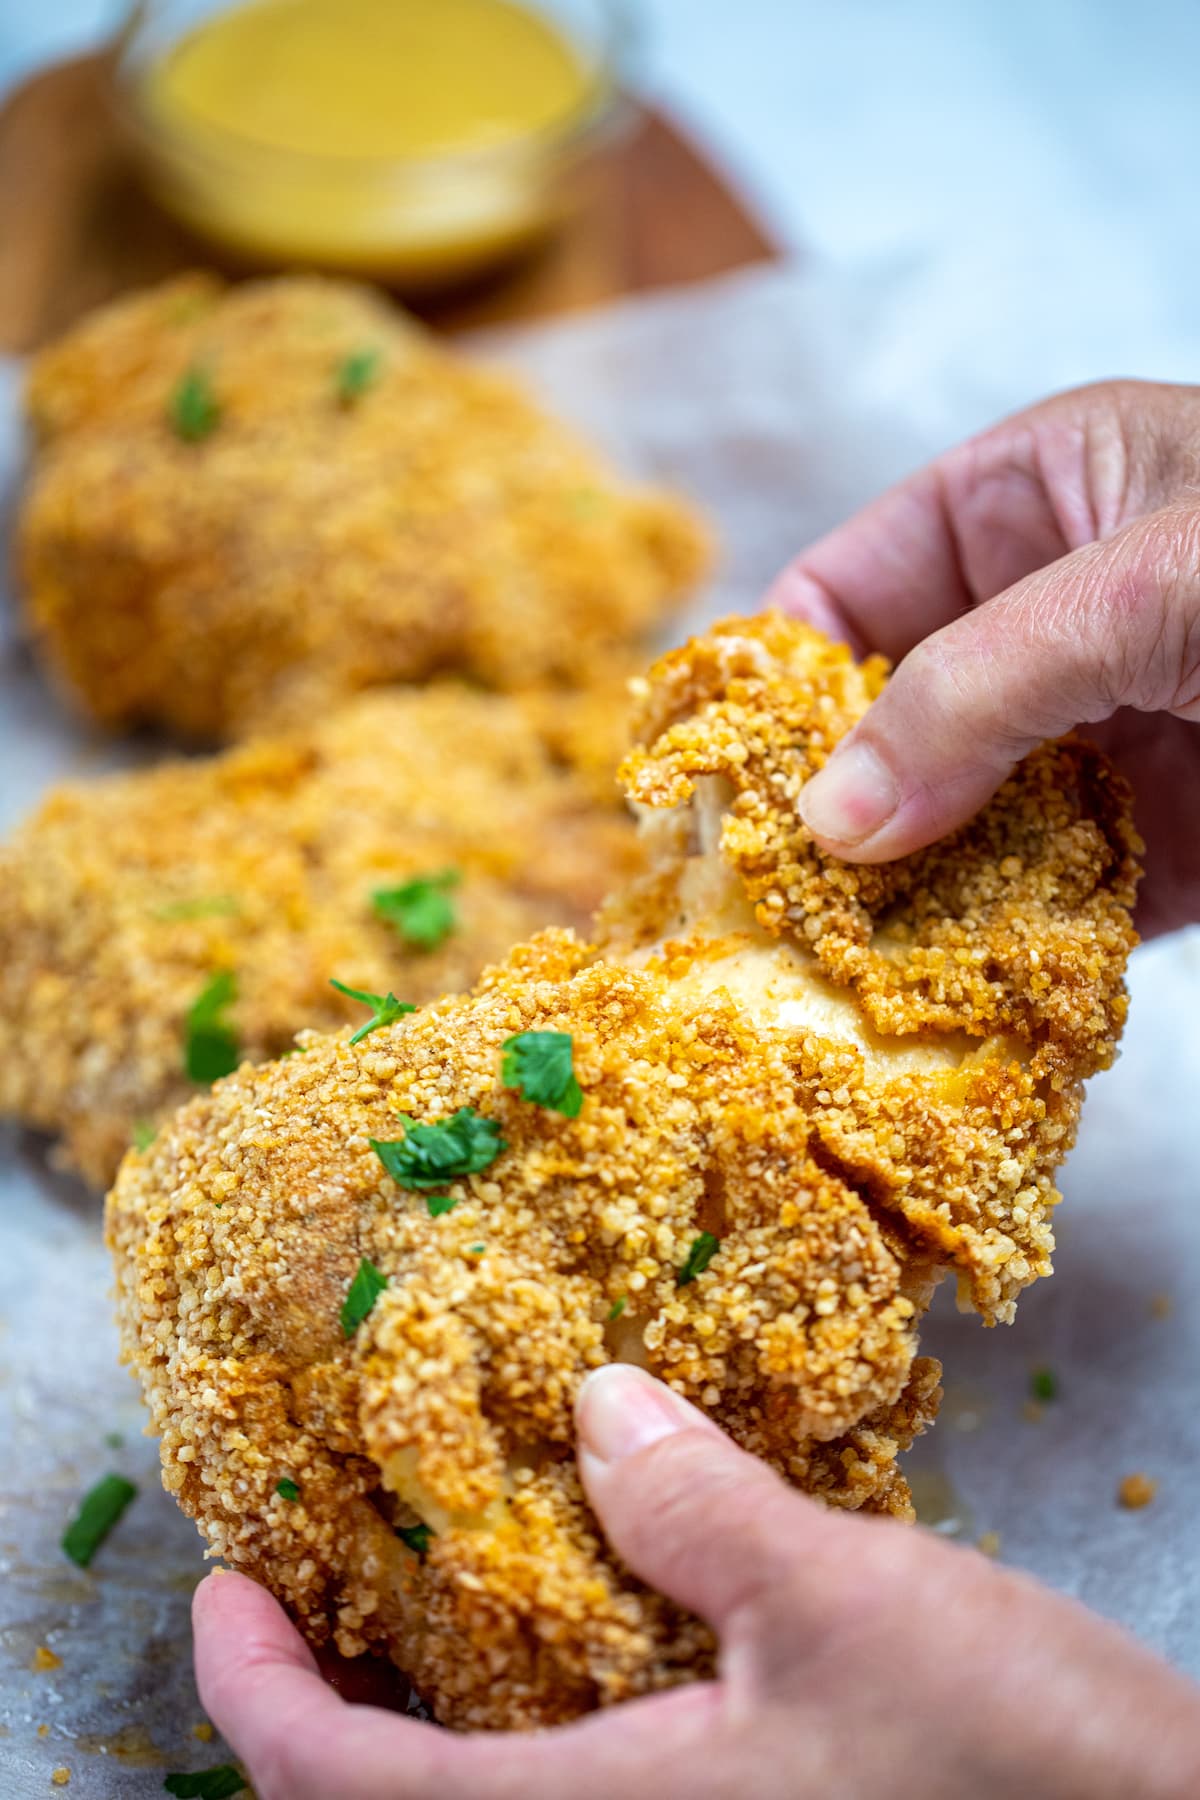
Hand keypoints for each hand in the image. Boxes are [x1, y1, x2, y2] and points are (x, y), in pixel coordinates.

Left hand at [193, 1364, 1199, 1799]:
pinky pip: (568, 1783)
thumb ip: (697, 1509)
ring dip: (413, 1712)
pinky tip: (565, 1615)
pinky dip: (519, 1712)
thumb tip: (596, 1408)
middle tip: (304, 1574)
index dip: (254, 1694)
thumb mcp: (844, 1609)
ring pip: (483, 1799)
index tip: (217, 1592)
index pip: (348, 1794)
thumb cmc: (1014, 1770)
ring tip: (409, 1580)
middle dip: (319, 1704)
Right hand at [767, 379, 1199, 934]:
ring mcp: (1123, 731)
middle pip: (900, 715)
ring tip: (836, 961)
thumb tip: (829, 816)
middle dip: (839, 800)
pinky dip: (1015, 949)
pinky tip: (955, 991)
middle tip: (767, 891)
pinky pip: (1068, 902)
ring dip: (913, 892)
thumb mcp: (1138, 589)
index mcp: (1045, 492)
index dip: (784, 668)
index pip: (858, 576)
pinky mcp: (1180, 836)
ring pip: (972, 819)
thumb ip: (974, 691)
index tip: (722, 769)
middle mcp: (1066, 616)